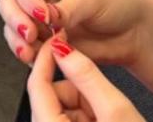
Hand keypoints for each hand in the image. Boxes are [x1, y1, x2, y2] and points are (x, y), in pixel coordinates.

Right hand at [0, 0, 150, 68]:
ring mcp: (38, 18)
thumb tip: (46, 16)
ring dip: (18, 41)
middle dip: (16, 20)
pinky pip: (24, 47)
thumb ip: (66, 8)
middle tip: (31, 34)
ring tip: (33, 51)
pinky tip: (40, 58)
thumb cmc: (117, 0)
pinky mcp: (43, 40)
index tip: (42, 14)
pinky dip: (29, 54)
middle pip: (9, 3)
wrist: (133, 31)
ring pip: (12, 27)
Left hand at [28, 40, 144, 121]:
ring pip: (65, 108)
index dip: (50, 57)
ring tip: (110, 119)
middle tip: (105, 102)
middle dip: (79, 91)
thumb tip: (63, 49)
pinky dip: (91, 118)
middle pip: (53, 97)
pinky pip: (73, 121)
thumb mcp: (115, 112)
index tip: (61, 37)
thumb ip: (88, 77)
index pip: (37, 85)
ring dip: (88, 106)